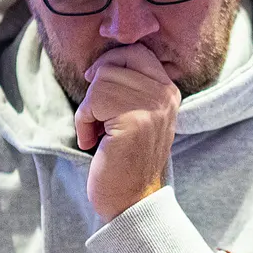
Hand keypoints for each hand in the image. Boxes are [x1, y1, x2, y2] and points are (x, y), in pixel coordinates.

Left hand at [76, 42, 179, 219]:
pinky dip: (83, 122)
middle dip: (96, 87)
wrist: (131, 201)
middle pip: (115, 62)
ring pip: (101, 81)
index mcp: (169, 90)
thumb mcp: (138, 115)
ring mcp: (152, 106)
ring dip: (88, 109)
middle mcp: (165, 94)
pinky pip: (92, 102)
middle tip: (96, 114)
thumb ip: (132, 87)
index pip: (136, 51)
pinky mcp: (133, 120)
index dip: (110, 62)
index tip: (96, 83)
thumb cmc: (126, 158)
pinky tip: (93, 142)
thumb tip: (102, 62)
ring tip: (97, 133)